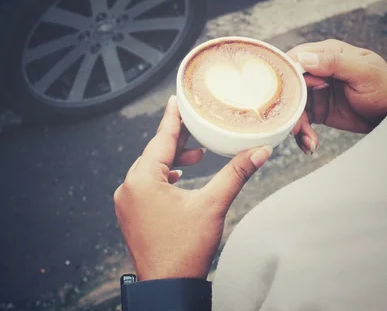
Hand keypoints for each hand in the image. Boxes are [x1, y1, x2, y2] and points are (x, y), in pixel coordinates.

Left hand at [114, 96, 271, 280]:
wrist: (167, 287)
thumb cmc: (186, 250)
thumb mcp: (213, 205)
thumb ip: (235, 173)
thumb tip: (260, 151)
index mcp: (143, 180)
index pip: (161, 139)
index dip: (173, 117)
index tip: (176, 99)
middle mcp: (128, 187)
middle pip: (155, 152)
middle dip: (177, 139)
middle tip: (196, 124)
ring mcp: (127, 202)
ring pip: (150, 168)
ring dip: (172, 159)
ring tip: (196, 154)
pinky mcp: (131, 214)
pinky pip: (145, 184)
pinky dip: (163, 176)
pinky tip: (179, 176)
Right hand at [287, 40, 386, 149]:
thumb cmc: (383, 88)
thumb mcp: (363, 72)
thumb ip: (335, 63)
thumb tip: (304, 58)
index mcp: (328, 54)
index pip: (297, 57)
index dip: (289, 75)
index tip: (290, 94)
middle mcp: (318, 70)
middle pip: (291, 84)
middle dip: (290, 106)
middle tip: (295, 126)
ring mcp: (316, 90)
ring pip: (293, 105)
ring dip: (297, 125)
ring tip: (308, 142)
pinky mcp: (317, 109)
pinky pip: (301, 120)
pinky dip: (303, 133)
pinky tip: (311, 145)